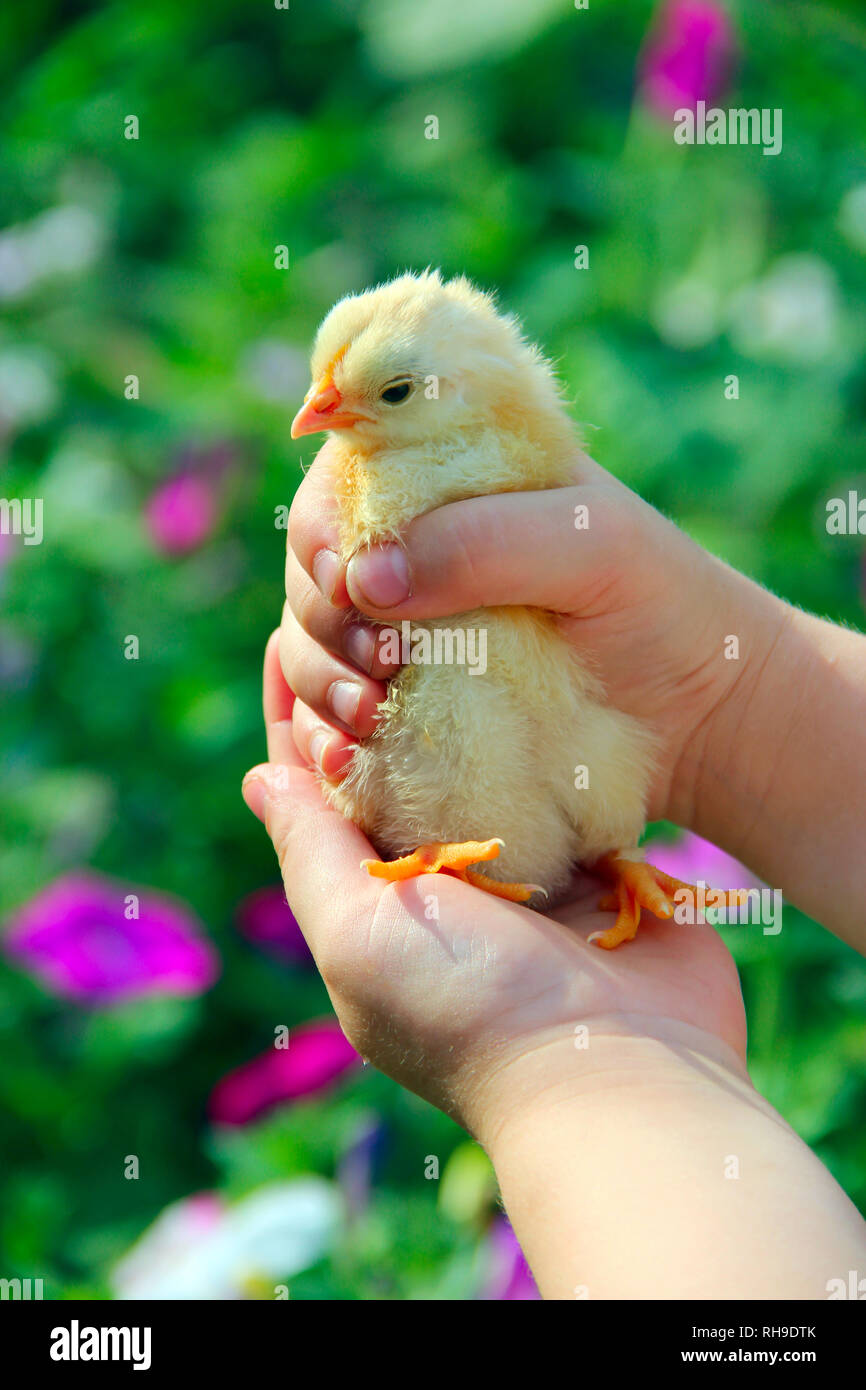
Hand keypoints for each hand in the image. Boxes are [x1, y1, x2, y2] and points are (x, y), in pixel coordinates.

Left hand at [242, 633, 748, 1141]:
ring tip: (449, 605)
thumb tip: (258, 776)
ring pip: (484, 763)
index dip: (302, 716)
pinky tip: (537, 656)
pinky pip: (564, 779)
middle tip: (377, 599)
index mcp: (378, 901)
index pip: (322, 791)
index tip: (294, 634)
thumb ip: (311, 854)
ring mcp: (527, 870)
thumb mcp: (360, 935)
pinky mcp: (597, 860)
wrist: (625, 1072)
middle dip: (386, 690)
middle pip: (402, 765)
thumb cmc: (471, 1010)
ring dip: (469, 696)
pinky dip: (549, 726)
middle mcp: (446, 882)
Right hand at [278, 438, 788, 830]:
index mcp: (449, 487)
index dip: (321, 528)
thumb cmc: (662, 605)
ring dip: (317, 682)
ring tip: (370, 717)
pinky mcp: (411, 713)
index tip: (343, 578)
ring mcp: (407, 640)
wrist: (702, 716)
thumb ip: (485, 542)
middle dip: (320, 617)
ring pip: (306, 647)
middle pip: (312, 573)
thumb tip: (364, 578)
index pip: (344, 484)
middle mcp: (415, 559)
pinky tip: (349, 758)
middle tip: (377, 660)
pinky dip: (320, 739)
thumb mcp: (593, 545)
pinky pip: (329, 721)